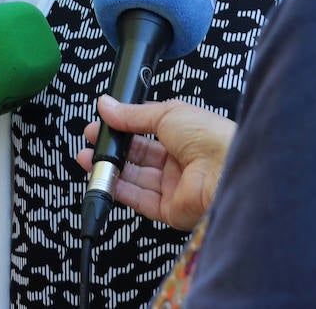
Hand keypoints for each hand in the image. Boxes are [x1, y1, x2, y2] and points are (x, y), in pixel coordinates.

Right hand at [75, 95, 235, 230]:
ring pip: (135, 179)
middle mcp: (179, 161)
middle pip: (138, 157)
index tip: (100, 125)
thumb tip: (107, 105)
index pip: (145, 132)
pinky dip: (120, 191)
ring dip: (111, 170)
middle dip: (112, 150)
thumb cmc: (209, 136)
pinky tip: (104, 179)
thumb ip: (133, 114)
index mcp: (183, 134)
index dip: (122, 129)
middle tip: (90, 144)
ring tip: (88, 160)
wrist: (227, 169)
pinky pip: (140, 200)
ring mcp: (175, 186)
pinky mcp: (171, 210)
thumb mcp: (166, 113)